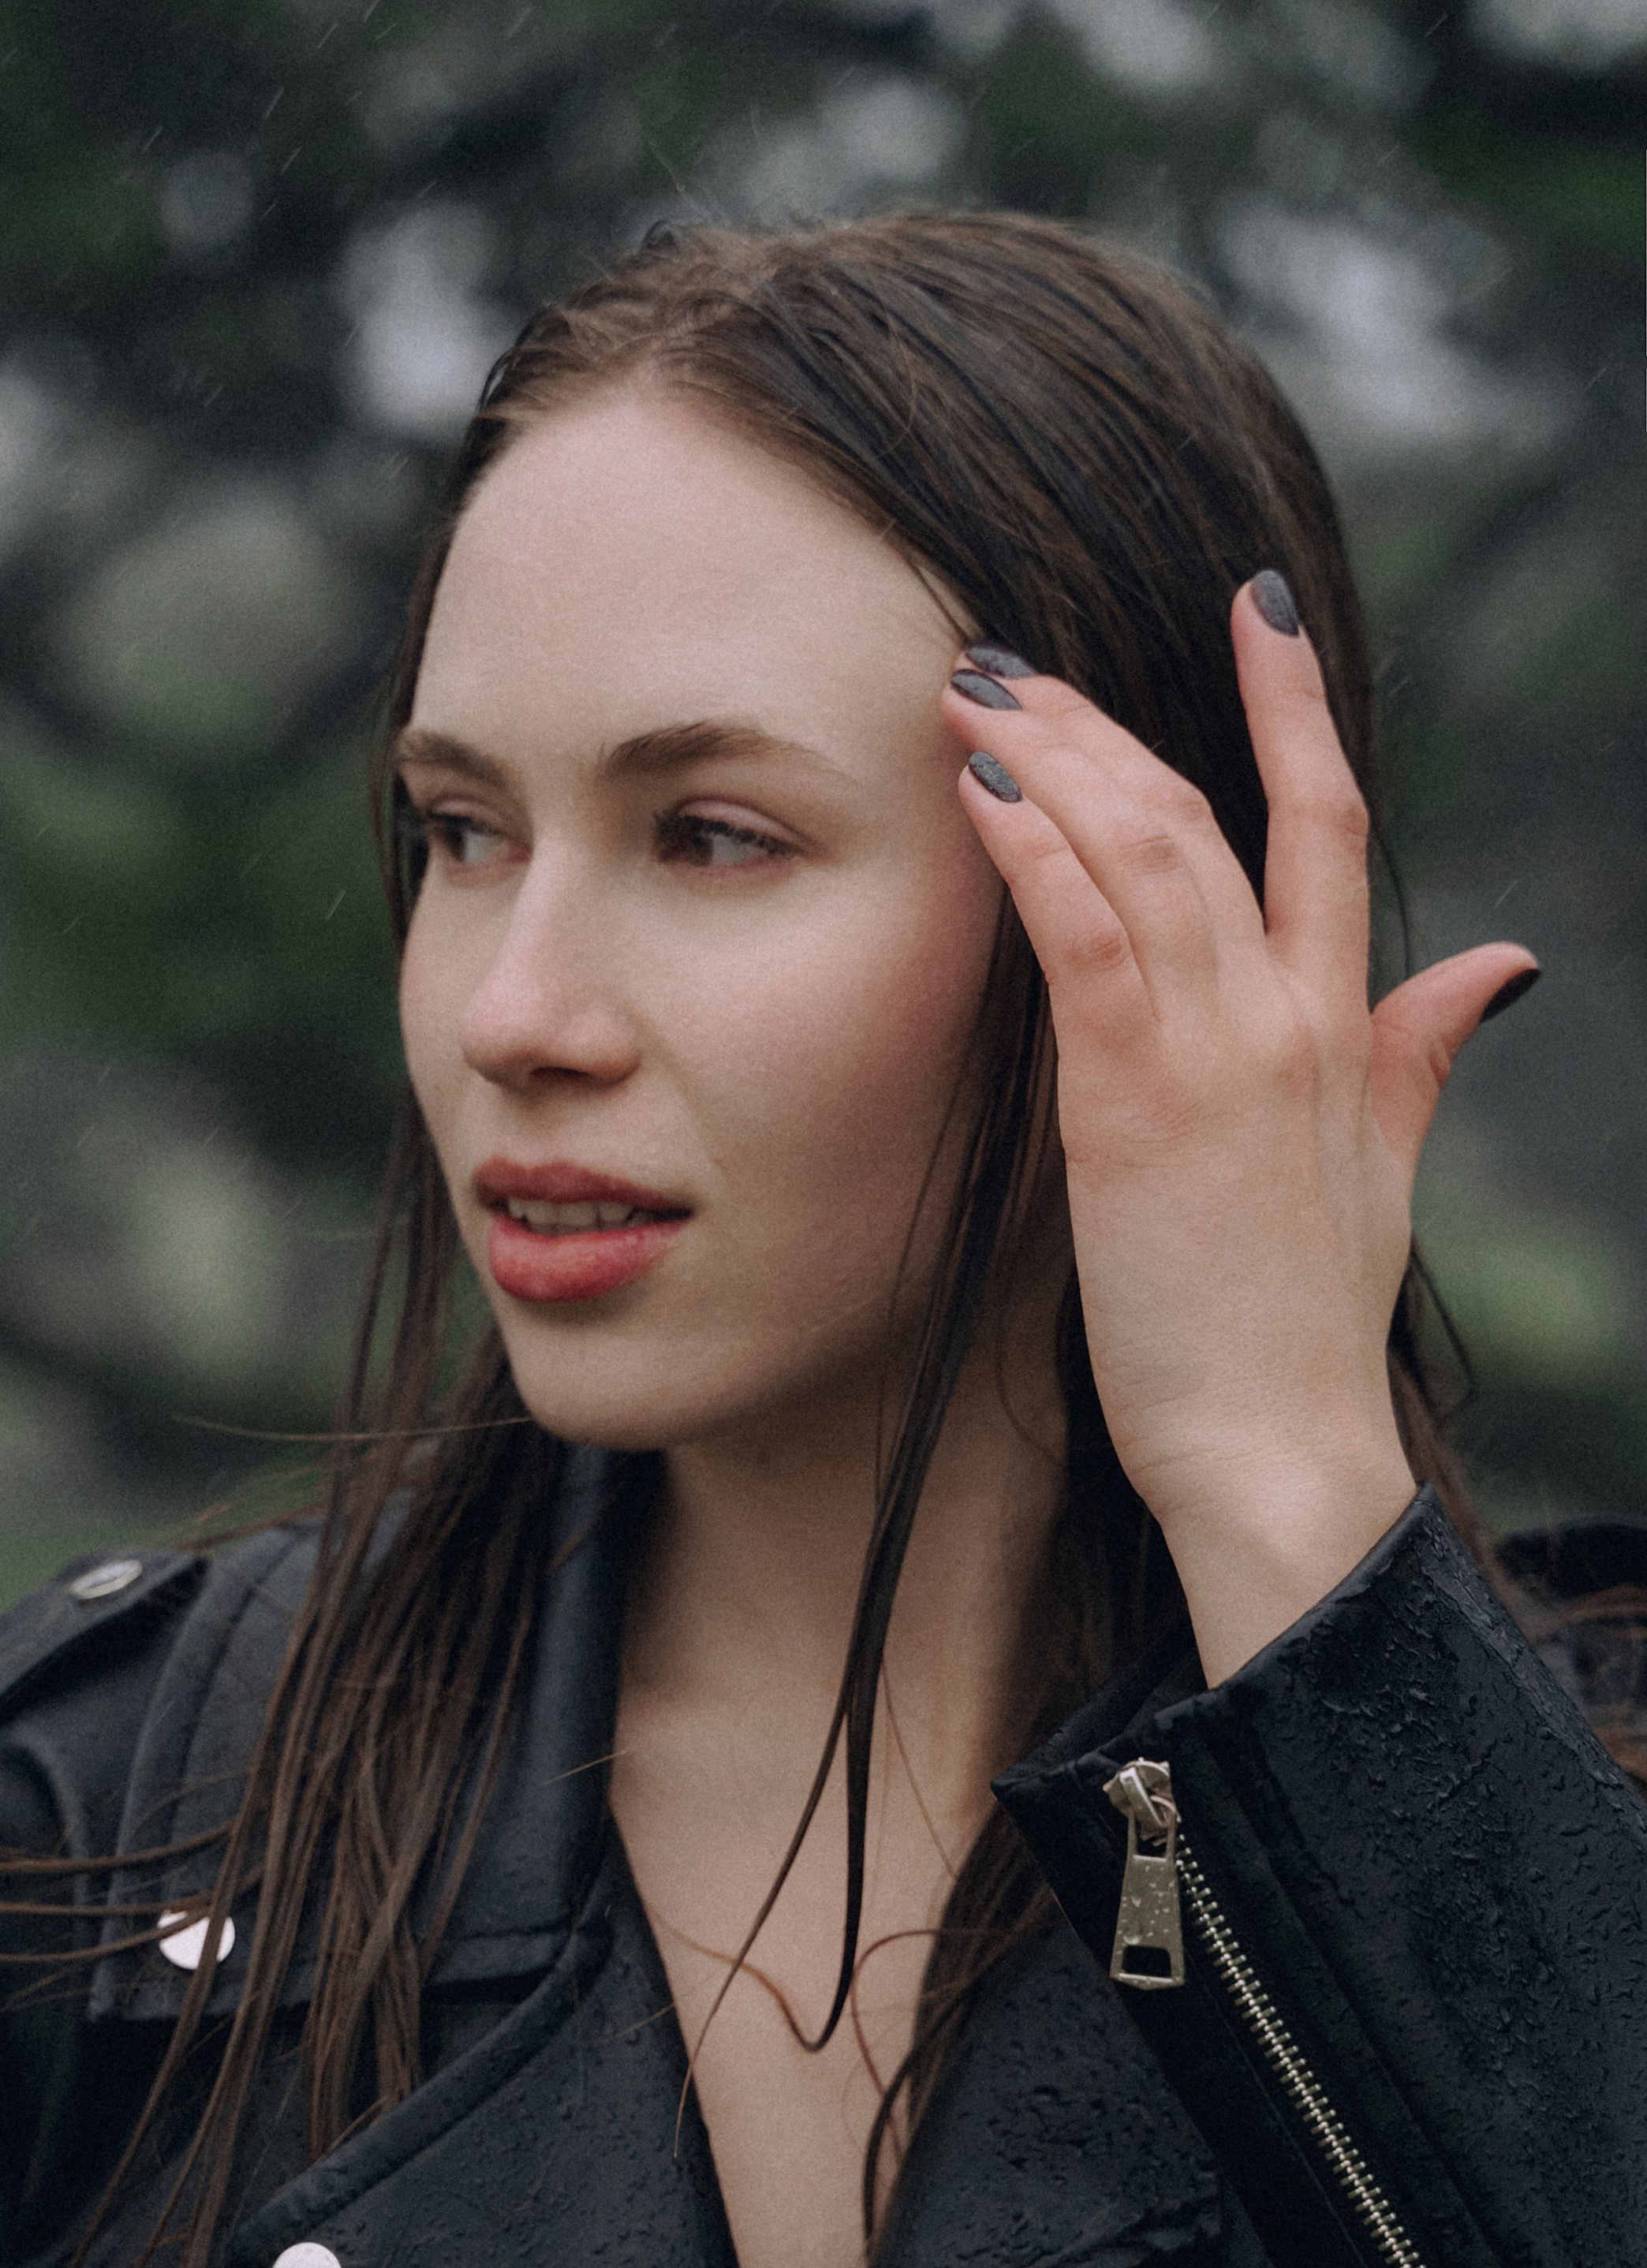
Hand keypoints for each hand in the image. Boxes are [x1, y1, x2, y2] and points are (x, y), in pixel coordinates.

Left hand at [942, 585, 1536, 1681]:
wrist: (1278, 1446)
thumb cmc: (1305, 1324)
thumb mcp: (1385, 1173)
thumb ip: (1424, 1053)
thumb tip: (1504, 965)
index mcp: (1342, 1024)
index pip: (1328, 822)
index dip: (1292, 705)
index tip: (1251, 609)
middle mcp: (1286, 1016)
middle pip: (1203, 815)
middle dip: (1108, 721)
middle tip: (1013, 660)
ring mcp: (1218, 1052)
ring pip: (1143, 854)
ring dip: (1055, 759)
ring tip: (976, 692)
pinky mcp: (1138, 1104)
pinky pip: (1088, 939)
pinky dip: (1037, 854)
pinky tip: (985, 791)